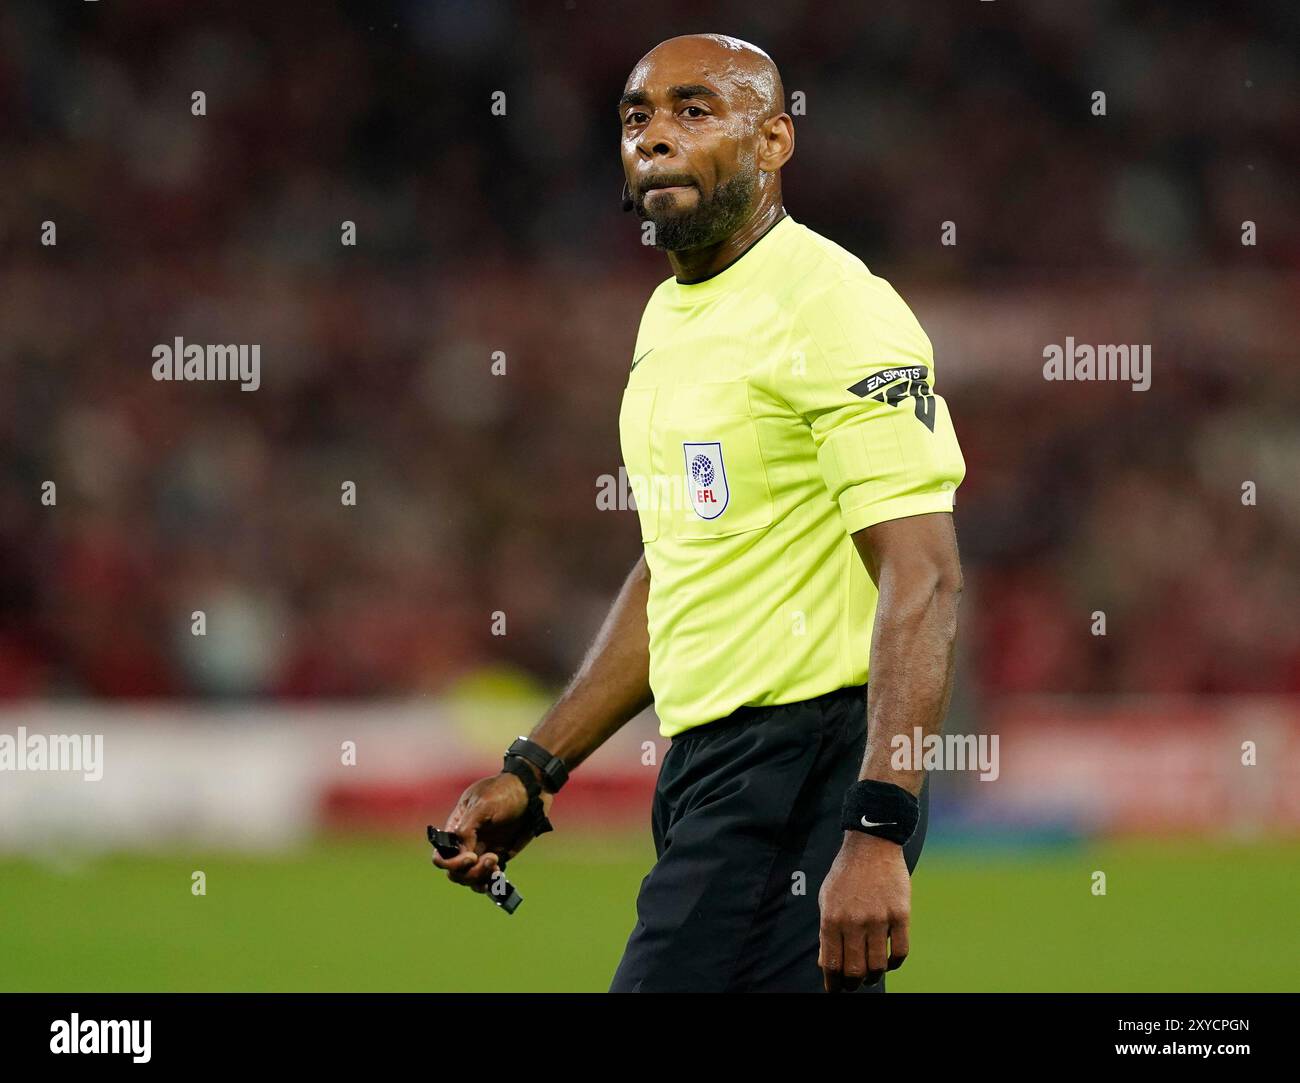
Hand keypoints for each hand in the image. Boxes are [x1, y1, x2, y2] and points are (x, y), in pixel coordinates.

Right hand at [431, 772, 553, 893]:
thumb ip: (467, 827)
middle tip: (492, 859)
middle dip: (470, 873)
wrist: (531, 792)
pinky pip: (488, 878)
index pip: (441, 855)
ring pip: (470, 878)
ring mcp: (481, 851)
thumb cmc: (505, 792)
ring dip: (481, 878)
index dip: (451, 863)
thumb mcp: (483, 804)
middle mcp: (466, 843)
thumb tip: (460, 851)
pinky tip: (500, 876)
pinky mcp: (497, 857)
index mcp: (456, 828)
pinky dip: (491, 882)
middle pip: (455, 872)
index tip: (471, 857)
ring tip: (497, 866)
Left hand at [817, 832, 910, 991]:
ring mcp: (879, 919)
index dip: (833, 983)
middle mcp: (854, 921)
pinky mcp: (901, 914)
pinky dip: (895, 963)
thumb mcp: (826, 900)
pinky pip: (900, 951)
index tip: (835, 990)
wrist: (871, 846)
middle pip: (855, 970)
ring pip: (878, 965)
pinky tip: (889, 961)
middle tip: (854, 984)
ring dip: (873, 976)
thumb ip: (826, 932)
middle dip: (853, 983)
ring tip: (870, 975)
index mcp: (832, 918)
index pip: (832, 964)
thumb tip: (827, 964)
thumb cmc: (845, 875)